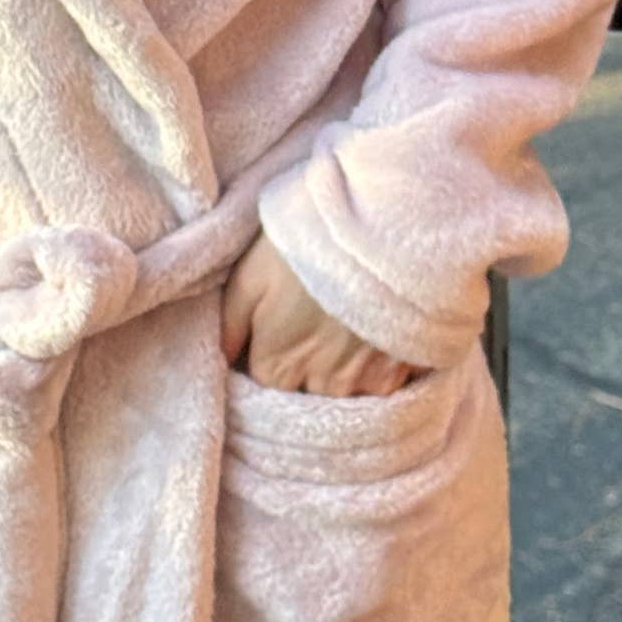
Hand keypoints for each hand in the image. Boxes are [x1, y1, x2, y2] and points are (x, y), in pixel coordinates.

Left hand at [220, 229, 423, 397]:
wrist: (373, 230)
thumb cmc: (302, 247)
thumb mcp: (249, 277)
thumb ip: (230, 326)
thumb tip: (223, 359)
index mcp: (277, 368)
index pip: (265, 385)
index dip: (267, 358)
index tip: (273, 332)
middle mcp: (319, 386)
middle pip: (305, 391)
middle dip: (303, 368)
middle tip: (309, 324)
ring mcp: (362, 382)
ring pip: (342, 391)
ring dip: (337, 370)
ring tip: (339, 329)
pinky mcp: (398, 370)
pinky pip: (379, 386)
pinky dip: (372, 367)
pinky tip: (368, 336)